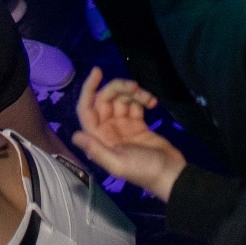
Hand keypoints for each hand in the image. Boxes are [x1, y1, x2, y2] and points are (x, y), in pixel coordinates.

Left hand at [71, 68, 185, 199]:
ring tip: (148, 97)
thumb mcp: (118, 163)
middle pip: (105, 99)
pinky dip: (143, 99)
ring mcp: (123, 126)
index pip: (87, 109)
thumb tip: (74, 135)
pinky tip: (153, 102)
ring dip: (133, 93)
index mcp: (99, 139)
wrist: (170, 174)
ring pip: (121, 99)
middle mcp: (107, 130)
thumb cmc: (143, 170)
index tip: (98, 71)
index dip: (89, 89)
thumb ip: (96, 150)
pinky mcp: (138, 123)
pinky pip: (135, 103)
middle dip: (117, 88)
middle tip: (134, 86)